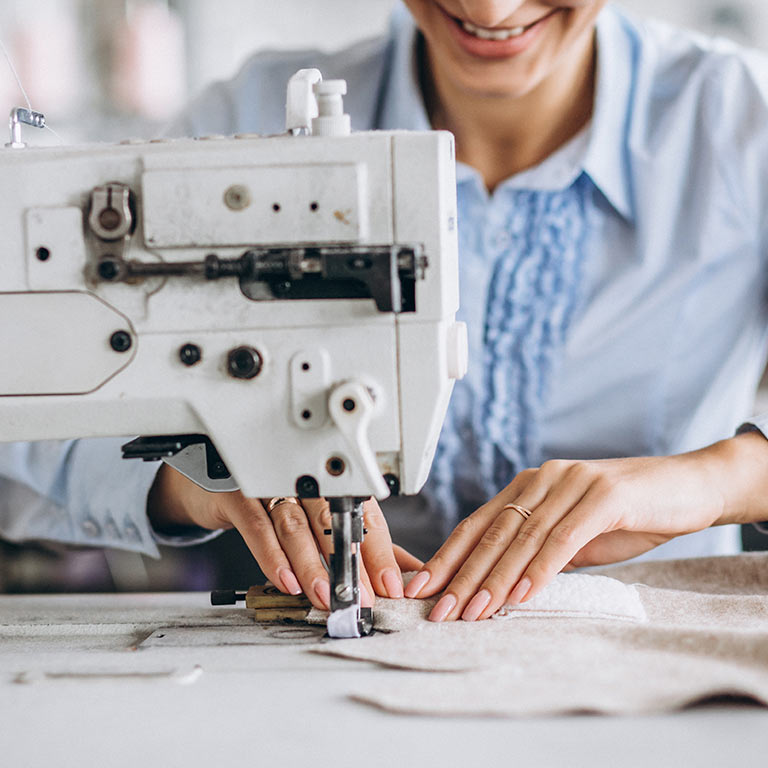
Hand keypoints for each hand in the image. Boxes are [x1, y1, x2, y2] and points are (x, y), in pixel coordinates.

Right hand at [147, 464, 421, 609]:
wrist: (211, 483)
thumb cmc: (273, 502)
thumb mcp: (322, 519)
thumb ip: (365, 543)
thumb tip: (411, 570)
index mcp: (330, 483)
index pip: (363, 516)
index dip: (378, 551)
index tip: (391, 584)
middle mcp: (302, 479)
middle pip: (332, 521)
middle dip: (349, 564)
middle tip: (361, 599)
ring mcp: (268, 484)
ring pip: (296, 526)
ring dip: (312, 565)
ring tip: (325, 596)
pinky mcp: (237, 494)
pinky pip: (258, 527)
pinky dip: (273, 556)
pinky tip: (286, 582)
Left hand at [404, 439, 756, 621]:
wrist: (687, 487)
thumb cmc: (628, 513)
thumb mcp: (573, 536)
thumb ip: (539, 551)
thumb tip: (502, 584)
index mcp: (529, 486)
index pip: (478, 523)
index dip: (448, 556)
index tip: (422, 587)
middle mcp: (543, 478)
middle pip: (493, 532)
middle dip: (462, 575)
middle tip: (439, 610)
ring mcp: (572, 483)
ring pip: (523, 537)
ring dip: (495, 579)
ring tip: (472, 612)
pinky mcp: (603, 496)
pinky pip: (563, 537)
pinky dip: (539, 568)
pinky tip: (521, 595)